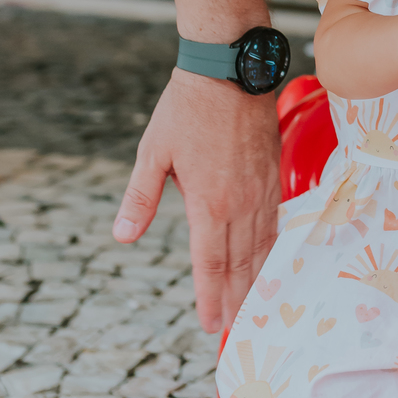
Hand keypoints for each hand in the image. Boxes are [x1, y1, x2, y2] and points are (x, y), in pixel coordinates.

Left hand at [113, 71, 280, 333]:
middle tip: (235, 328)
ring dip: (257, 279)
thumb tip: (122, 235)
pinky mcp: (273, 174)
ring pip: (262, 246)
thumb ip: (140, 197)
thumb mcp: (152, 152)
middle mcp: (240, 202)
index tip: (211, 325)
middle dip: (237, 299)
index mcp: (208, 202)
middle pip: (241, 263)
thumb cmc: (186, 108)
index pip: (210, 263)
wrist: (231, 69)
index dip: (210, 297)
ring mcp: (262, 189)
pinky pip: (276, 222)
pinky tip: (269, 260)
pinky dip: (272, 248)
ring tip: (252, 305)